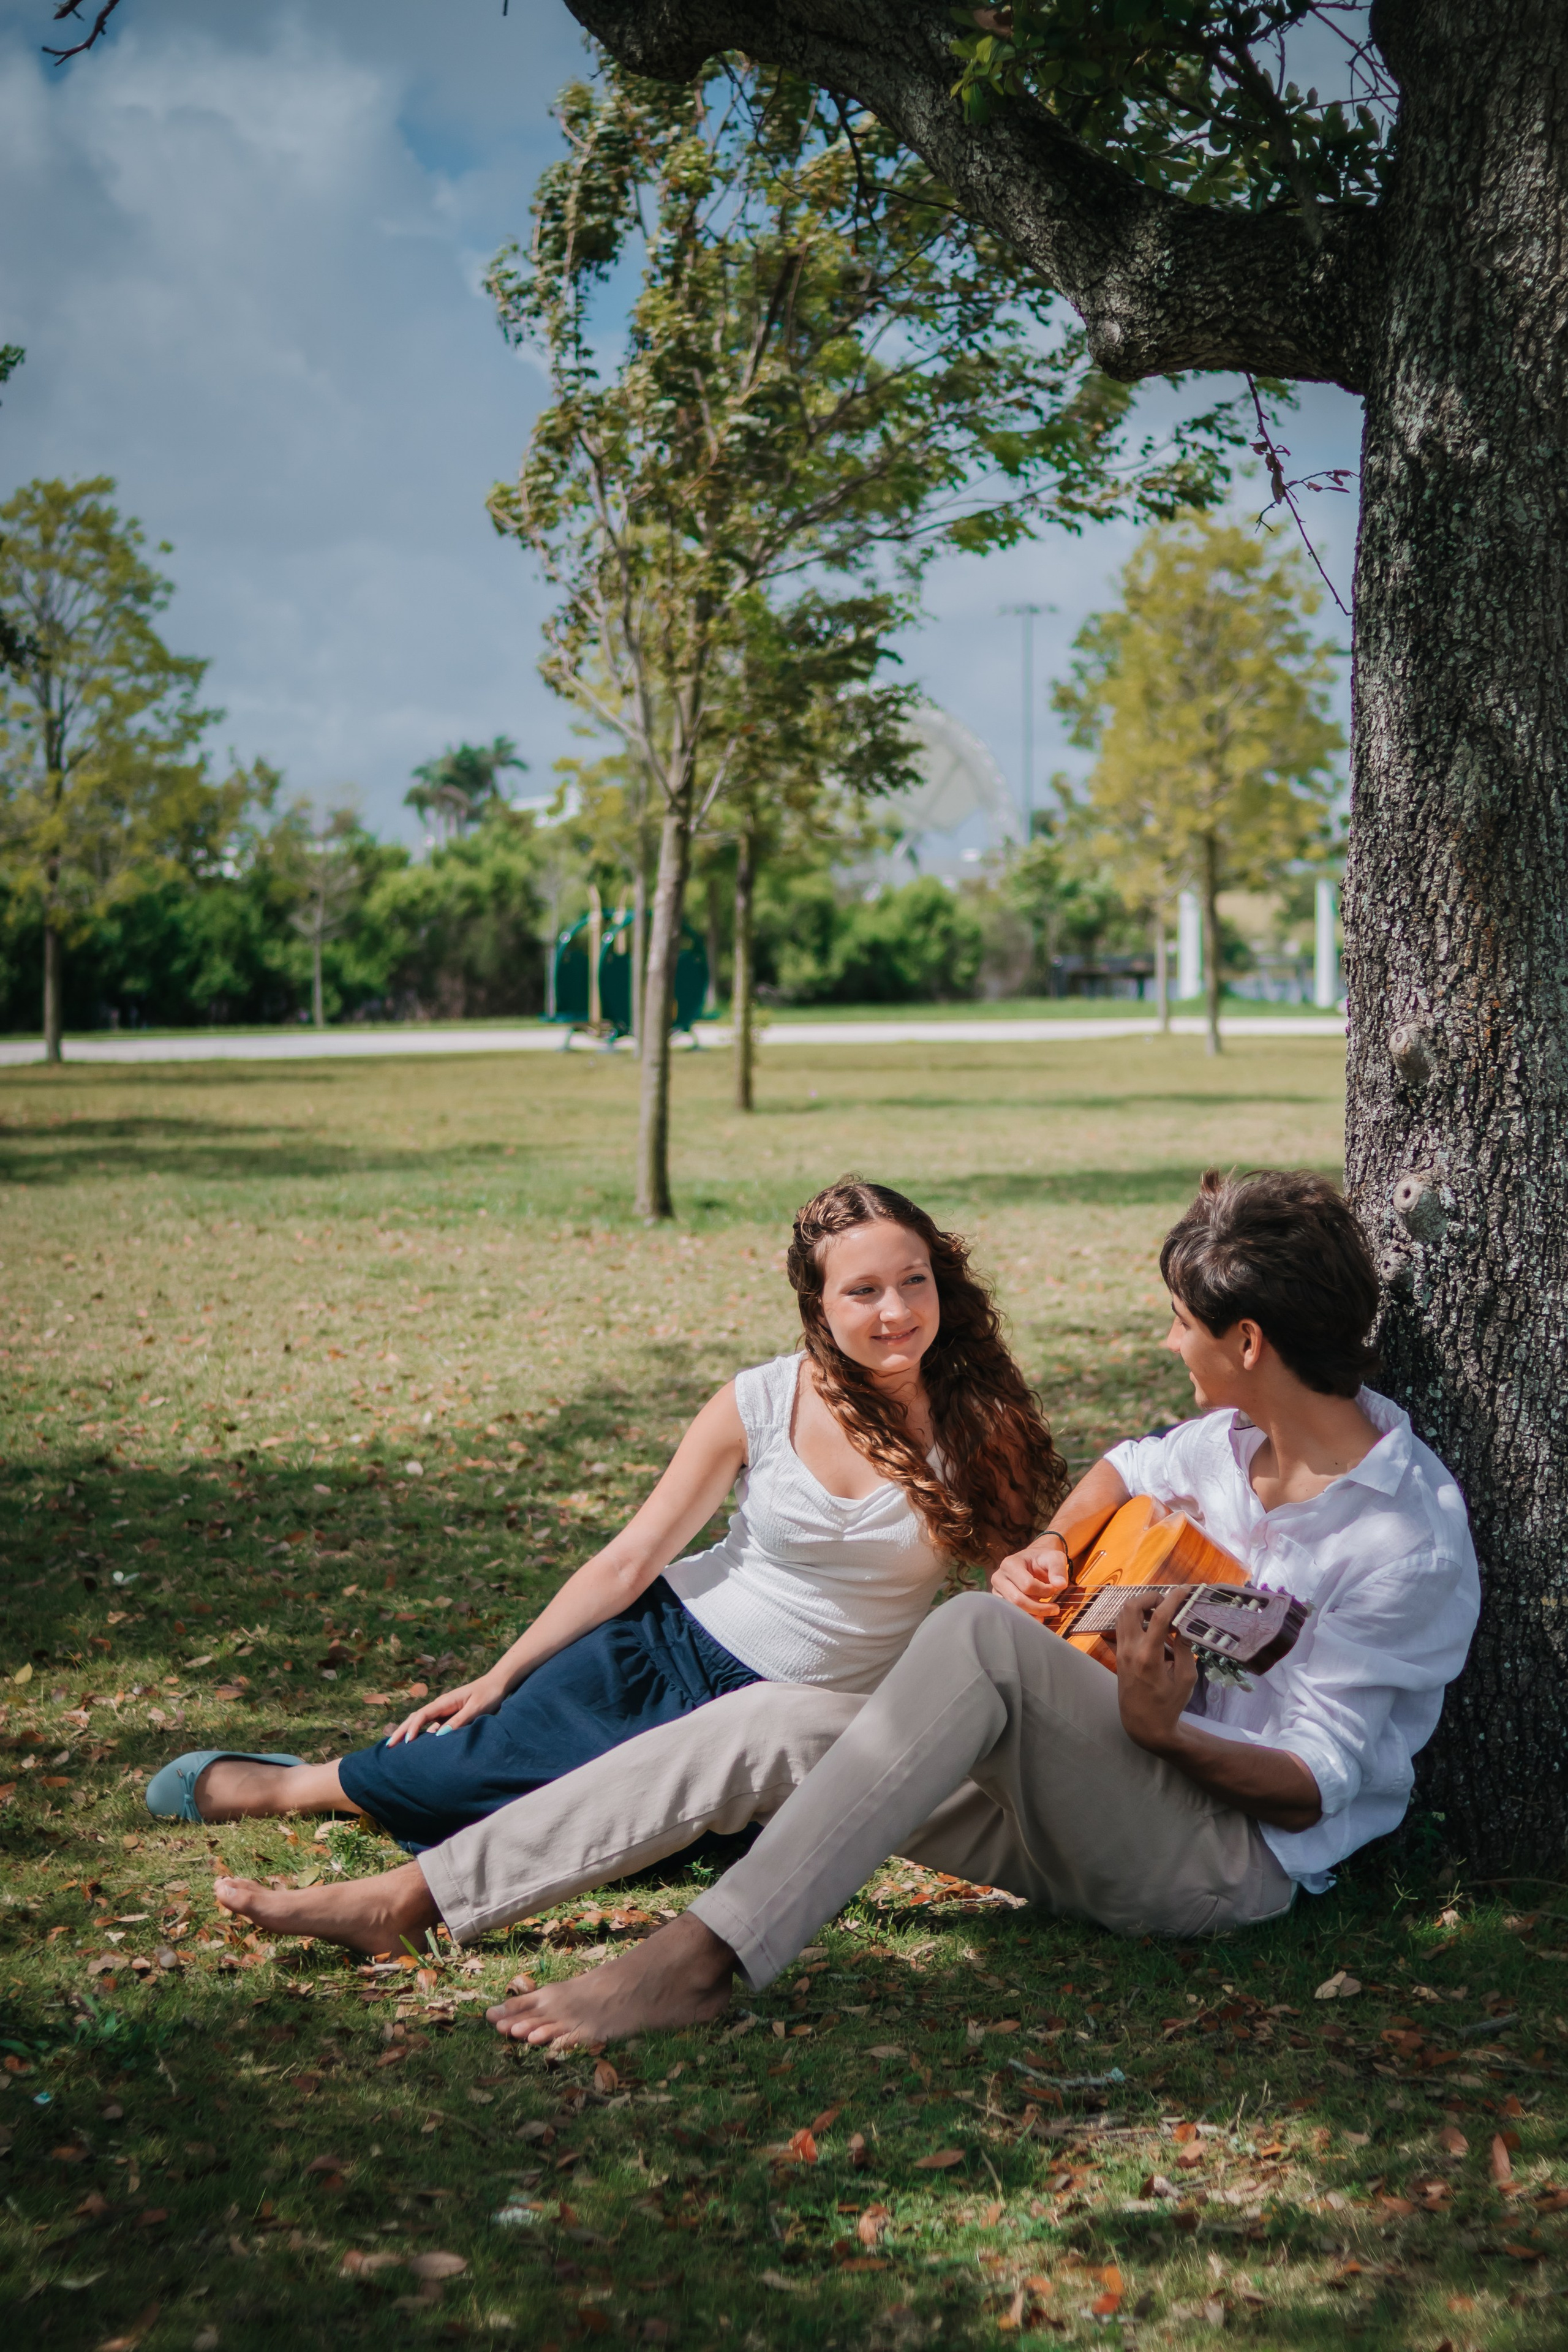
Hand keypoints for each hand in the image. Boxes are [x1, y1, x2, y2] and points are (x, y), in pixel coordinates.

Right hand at [384, 1668, 510, 1747]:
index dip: (413, 1728)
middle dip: (402, 1731)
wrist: (497, 1684)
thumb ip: (459, 1720)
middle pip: (416, 1717)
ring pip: (421, 1721)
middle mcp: (441, 1705)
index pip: (422, 1715)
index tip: (406, 1742)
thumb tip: (439, 1735)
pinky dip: (420, 1732)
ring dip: (408, 1731)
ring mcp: (444, 1710)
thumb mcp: (476, 1708)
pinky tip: (416, 1743)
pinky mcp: (449, 1715)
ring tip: (396, 1746)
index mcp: (445, 1702)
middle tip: (388, 1746)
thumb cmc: (488, 1695)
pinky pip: (431, 1724)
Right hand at [991, 1531, 1070, 1619]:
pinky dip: (1027, 1617)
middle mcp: (999, 1577)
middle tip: (1055, 1608)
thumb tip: (1061, 1585)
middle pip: (1017, 1600)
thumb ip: (1058, 1569)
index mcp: (1010, 1564)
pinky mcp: (1000, 1600)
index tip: (1055, 1589)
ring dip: (1034, 1614)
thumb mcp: (1054, 1558)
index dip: (1044, 1591)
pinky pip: (1012, 1615)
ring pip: (1014, 1610)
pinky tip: (1039, 1616)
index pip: (1027, 1585)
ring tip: (1049, 1611)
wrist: (1033, 1562)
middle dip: (1039, 1607)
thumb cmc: (1043, 1560)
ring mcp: (997, 1590)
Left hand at [1114, 1587, 1197, 1752]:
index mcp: (1149, 1656)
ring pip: (1123, 1614)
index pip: (1159, 1616)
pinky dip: (1135, 1619)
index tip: (1185, 1590)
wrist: (1144, 1725)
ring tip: (1161, 1615)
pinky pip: (1122, 1626)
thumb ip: (1185, 1649)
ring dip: (1141, 1607)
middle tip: (1168, 1602)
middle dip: (1151, 1597)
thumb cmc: (1169, 1704)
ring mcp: (1120, 1651)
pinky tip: (1152, 1629)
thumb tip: (1184, 1625)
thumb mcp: (1186, 1679)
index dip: (1173, 1598)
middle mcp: (1130, 1649)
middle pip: (1131, 1606)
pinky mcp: (1117, 1654)